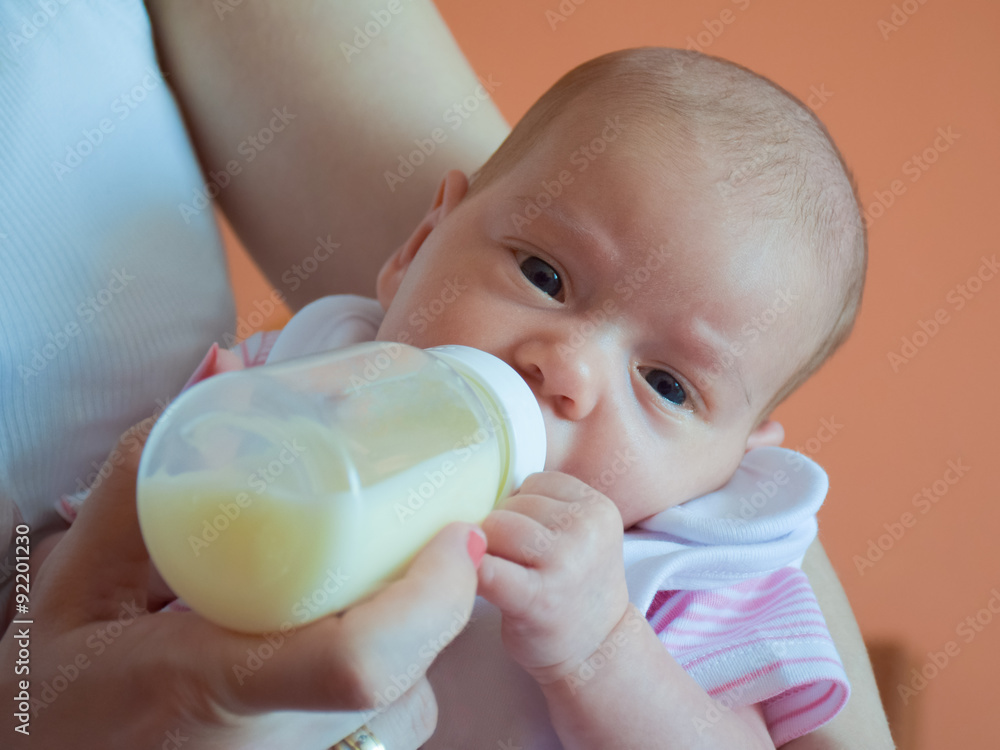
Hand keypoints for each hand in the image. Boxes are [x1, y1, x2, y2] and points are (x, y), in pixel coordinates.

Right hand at [2, 425, 482, 748]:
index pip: (358, 661)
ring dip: (403, 641)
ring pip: (407, 707)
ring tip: (348, 595)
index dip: (430, 599)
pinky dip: (386, 682)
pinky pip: (389, 729)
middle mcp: (275, 749)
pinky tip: (330, 644)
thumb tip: (222, 367)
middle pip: (406, 673)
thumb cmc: (59, 701)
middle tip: (410, 537)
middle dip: (422, 597)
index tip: (460, 533)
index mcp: (212, 682)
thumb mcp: (78, 583)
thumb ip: (141, 477)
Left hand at [476, 472, 630, 684]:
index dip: (521, 509)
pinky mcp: (538, 598)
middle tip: (518, 564)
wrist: (596, 651)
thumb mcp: (579, 534)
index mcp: (597, 508)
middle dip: (503, 531)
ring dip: (488, 550)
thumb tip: (474, 485)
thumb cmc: (573, 588)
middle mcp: (587, 529)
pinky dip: (474, 571)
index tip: (531, 540)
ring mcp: (565, 563)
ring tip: (507, 576)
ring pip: (495, 528)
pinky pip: (487, 568)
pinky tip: (480, 583)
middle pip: (511, 504)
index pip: (535, 482)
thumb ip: (544, 507)